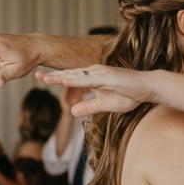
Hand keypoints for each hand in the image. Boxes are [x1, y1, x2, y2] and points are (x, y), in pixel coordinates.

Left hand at [37, 66, 152, 116]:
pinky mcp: (108, 77)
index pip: (71, 78)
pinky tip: (66, 81)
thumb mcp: (104, 105)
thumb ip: (88, 106)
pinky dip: (77, 81)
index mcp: (93, 78)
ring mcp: (101, 73)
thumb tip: (72, 111)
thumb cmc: (128, 95)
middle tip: (36, 75)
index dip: (56, 78)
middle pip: (70, 75)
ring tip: (45, 78)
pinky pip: (90, 80)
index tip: (40, 78)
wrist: (147, 88)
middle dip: (53, 76)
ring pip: (77, 76)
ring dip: (61, 77)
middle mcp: (95, 73)